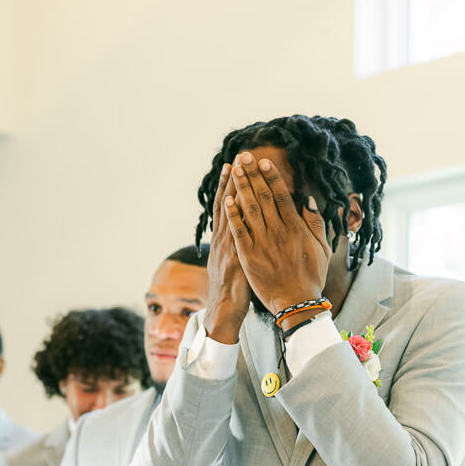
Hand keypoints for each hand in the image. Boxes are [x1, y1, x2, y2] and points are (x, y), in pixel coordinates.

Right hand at [204, 164, 251, 343]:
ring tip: (239, 167)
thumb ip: (238, 246)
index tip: (234, 164)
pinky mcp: (235, 257)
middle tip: (239, 155)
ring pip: (230, 212)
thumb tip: (241, 232)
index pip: (227, 206)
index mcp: (224, 239)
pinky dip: (234, 215)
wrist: (224, 310)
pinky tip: (236, 198)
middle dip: (234, 178)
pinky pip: (235, 231)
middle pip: (228, 202)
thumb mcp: (234, 264)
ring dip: (234, 189)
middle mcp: (223, 238)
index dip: (230, 185)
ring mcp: (228, 246)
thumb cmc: (234, 290)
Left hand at [227, 152, 329, 315]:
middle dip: (252, 175)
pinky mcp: (249, 256)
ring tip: (234, 170)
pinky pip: (239, 231)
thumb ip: (316, 223)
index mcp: (296, 228)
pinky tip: (227, 200)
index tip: (263, 162)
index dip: (271, 177)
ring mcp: (262, 244)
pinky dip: (233, 214)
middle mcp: (278, 232)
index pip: (281, 196)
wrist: (296, 303)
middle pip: (263, 197)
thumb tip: (308, 200)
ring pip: (250, 210)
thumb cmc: (311, 276)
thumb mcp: (322, 248)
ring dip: (241, 188)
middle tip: (244, 157)